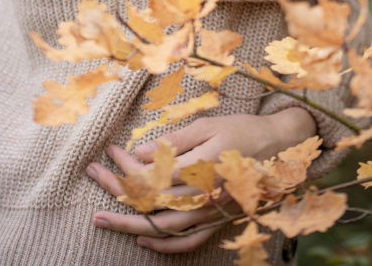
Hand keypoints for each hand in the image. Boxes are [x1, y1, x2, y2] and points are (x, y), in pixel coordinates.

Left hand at [86, 109, 317, 253]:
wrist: (279, 147)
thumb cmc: (242, 130)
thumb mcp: (207, 125)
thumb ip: (174, 143)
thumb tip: (139, 154)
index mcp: (201, 169)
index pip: (153, 176)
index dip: (127, 165)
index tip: (109, 150)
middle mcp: (204, 197)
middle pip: (152, 204)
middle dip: (117, 193)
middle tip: (92, 176)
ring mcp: (211, 214)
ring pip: (164, 228)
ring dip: (131, 222)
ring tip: (102, 217)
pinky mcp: (217, 220)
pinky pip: (188, 241)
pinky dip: (164, 245)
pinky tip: (143, 239)